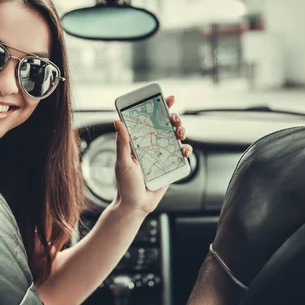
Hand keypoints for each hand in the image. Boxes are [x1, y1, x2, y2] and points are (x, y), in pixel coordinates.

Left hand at [113, 95, 192, 215]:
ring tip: (180, 133)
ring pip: (175, 138)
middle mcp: (151, 147)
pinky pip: (181, 155)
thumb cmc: (125, 185)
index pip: (148, 121)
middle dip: (173, 119)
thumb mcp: (123, 162)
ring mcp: (162, 156)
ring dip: (181, 132)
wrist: (136, 207)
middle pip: (165, 127)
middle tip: (174, 118)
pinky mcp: (171, 166)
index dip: (158, 108)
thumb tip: (117, 121)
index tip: (166, 98)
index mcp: (138, 142)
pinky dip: (186, 150)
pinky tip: (185, 150)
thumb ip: (122, 142)